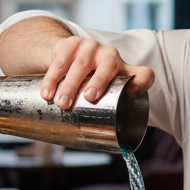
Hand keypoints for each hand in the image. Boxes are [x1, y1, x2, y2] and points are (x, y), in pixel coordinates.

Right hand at [40, 35, 154, 109]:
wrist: (71, 54)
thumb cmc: (94, 81)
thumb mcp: (109, 91)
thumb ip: (112, 112)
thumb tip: (110, 145)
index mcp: (126, 71)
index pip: (143, 75)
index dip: (142, 83)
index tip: (132, 93)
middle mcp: (111, 55)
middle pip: (108, 66)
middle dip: (98, 82)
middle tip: (88, 98)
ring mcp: (90, 48)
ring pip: (81, 65)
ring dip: (70, 84)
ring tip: (62, 103)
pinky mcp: (71, 44)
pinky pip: (60, 62)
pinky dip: (52, 79)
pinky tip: (47, 93)